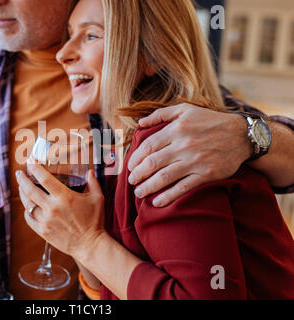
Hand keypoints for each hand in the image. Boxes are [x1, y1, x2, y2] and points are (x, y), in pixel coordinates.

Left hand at [15, 165, 104, 259]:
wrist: (90, 245)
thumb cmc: (95, 221)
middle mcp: (52, 208)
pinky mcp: (43, 232)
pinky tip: (27, 206)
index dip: (35, 168)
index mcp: (64, 197)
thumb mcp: (97, 199)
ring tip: (21, 187)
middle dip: (22, 179)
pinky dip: (26, 211)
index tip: (30, 161)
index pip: (44, 178)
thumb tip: (89, 172)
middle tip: (19, 173)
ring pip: (27, 204)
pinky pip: (29, 219)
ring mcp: (46, 221)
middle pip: (30, 190)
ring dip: (22, 193)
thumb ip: (93, 183)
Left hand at [128, 103, 251, 206]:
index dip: (135, 158)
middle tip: (131, 181)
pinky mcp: (206, 174)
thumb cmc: (210, 121)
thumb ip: (161, 114)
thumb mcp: (186, 110)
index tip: (129, 166)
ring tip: (139, 193)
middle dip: (137, 175)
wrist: (242, 135)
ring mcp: (195, 161)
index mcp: (176, 129)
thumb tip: (140, 122)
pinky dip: (168, 196)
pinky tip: (157, 202)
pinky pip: (183, 188)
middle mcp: (183, 145)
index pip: (148, 146)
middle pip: (152, 163)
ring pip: (164, 177)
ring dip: (148, 187)